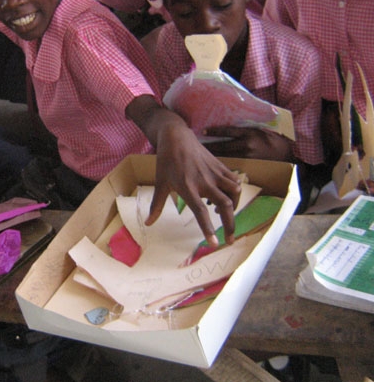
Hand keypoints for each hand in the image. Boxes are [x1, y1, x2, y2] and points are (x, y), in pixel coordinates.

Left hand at [147, 119, 240, 246]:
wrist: (177, 137)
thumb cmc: (167, 161)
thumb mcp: (160, 183)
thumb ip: (156, 205)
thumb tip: (148, 224)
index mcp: (187, 187)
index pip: (200, 212)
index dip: (208, 228)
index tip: (216, 244)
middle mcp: (204, 182)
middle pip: (224, 205)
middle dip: (230, 225)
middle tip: (229, 240)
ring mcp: (214, 173)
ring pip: (234, 193)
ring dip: (233, 208)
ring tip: (223, 214)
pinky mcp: (221, 167)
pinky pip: (234, 182)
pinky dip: (234, 193)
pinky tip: (223, 198)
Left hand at [204, 126, 292, 161]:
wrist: (286, 153)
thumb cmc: (271, 138)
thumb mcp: (258, 129)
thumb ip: (244, 128)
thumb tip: (227, 123)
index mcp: (249, 133)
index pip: (228, 131)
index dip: (214, 131)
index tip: (203, 131)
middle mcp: (246, 145)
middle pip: (222, 146)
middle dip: (208, 146)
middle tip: (194, 146)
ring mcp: (247, 157)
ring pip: (225, 157)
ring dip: (212, 157)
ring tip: (198, 157)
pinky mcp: (248, 166)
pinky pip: (232, 165)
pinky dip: (222, 166)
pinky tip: (212, 168)